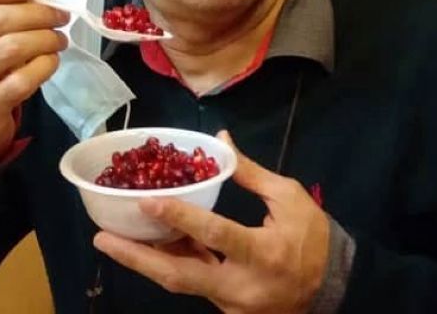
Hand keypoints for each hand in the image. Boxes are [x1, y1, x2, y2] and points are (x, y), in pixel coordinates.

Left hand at [93, 131, 332, 313]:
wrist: (335, 287)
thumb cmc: (314, 237)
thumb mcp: (288, 198)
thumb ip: (250, 172)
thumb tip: (220, 139)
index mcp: (263, 253)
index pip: (215, 234)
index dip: (179, 217)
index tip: (147, 201)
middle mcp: (242, 286)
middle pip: (179, 276)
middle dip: (136, 258)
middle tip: (101, 240)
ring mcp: (233, 305)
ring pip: (181, 283)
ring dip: (147, 261)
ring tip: (113, 241)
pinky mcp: (228, 310)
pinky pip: (193, 285)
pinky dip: (171, 264)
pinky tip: (150, 246)